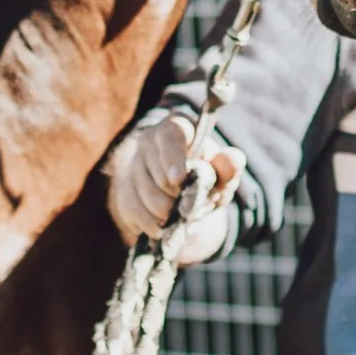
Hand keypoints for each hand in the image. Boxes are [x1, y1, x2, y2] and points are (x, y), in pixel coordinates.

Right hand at [104, 115, 244, 263]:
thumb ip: (228, 167)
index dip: (173, 158)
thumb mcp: (222, 175)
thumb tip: (234, 158)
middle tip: (191, 205)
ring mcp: (132, 164)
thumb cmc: (206, 179)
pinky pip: (133, 211)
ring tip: (180, 217)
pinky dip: (151, 224)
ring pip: (145, 195)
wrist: (184, 198)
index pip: (171, 135)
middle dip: (177, 197)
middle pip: (158, 173)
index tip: (179, 180)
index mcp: (177, 129)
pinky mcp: (122, 188)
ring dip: (166, 213)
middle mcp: (149, 140)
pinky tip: (163, 226)